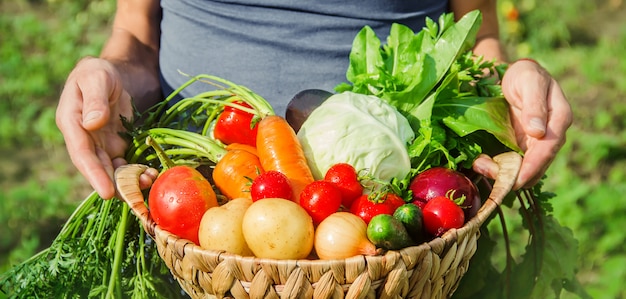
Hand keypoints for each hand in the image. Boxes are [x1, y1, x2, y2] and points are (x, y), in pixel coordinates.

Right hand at [56, 57, 152, 198]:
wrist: (109, 75)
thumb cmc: (98, 72)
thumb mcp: (96, 77)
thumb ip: (94, 99)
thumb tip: (92, 123)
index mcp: (71, 123)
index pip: (82, 153)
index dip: (94, 174)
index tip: (107, 192)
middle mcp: (83, 139)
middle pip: (97, 169)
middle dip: (115, 185)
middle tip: (134, 199)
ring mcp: (99, 145)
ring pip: (112, 170)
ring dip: (129, 181)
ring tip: (149, 183)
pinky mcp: (114, 147)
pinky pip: (125, 164)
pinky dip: (136, 172)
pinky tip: (152, 175)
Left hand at [473, 59, 572, 188]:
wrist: (517, 75)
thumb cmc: (526, 75)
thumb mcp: (529, 82)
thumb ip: (534, 105)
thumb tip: (538, 132)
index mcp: (560, 118)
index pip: (549, 147)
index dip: (534, 166)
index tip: (519, 180)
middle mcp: (552, 134)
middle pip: (538, 163)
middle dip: (517, 175)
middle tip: (496, 182)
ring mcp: (537, 141)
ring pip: (526, 166)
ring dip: (505, 173)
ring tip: (482, 167)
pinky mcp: (523, 145)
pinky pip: (514, 161)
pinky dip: (499, 166)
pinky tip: (482, 163)